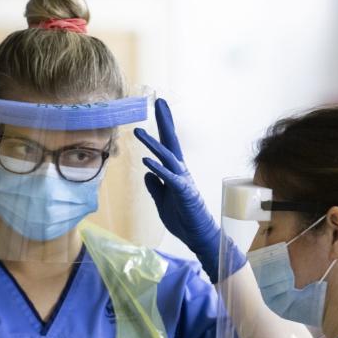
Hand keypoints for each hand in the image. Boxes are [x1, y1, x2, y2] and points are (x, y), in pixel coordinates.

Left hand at [133, 99, 244, 282]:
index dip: (161, 127)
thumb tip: (147, 173)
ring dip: (153, 144)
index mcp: (175, 173)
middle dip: (165, 122)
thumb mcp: (162, 201)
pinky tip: (146, 161)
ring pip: (168, 157)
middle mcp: (180, 172)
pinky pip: (169, 179)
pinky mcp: (184, 193)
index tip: (158, 107)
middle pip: (171, 142)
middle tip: (158, 101)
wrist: (198, 236)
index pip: (167, 145)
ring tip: (138, 131)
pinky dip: (158, 169)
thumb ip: (155, 186)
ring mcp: (183, 181)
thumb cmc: (183, 219)